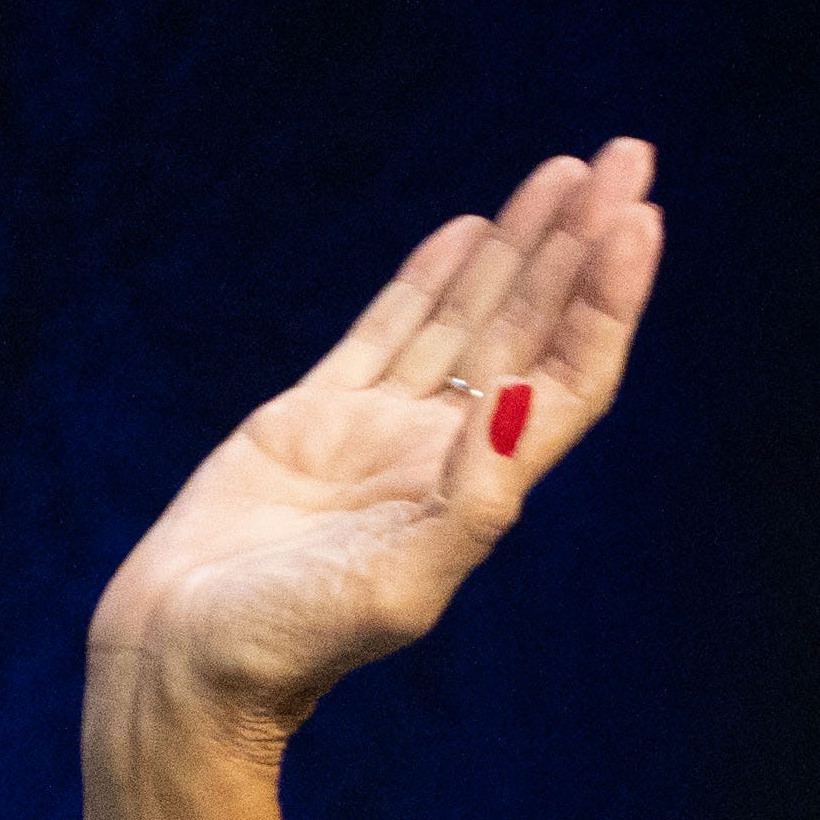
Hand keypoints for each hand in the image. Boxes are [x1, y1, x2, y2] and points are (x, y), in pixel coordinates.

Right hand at [86, 138, 665, 765]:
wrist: (184, 665)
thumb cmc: (287, 647)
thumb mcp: (393, 588)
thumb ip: (467, 505)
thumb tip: (526, 409)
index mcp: (475, 494)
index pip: (568, 379)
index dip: (607, 301)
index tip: (635, 219)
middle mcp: (439, 456)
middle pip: (533, 330)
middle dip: (579, 244)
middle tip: (625, 154)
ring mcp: (378, 433)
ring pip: (469, 316)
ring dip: (520, 246)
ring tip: (565, 170)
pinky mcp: (314, 420)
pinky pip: (388, 330)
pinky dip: (429, 277)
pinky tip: (469, 228)